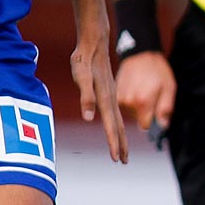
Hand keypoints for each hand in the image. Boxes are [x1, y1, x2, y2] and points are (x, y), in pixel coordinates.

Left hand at [74, 39, 128, 163]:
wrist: (95, 42)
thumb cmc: (85, 58)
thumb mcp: (81, 75)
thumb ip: (85, 96)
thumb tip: (89, 117)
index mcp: (105, 98)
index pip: (111, 126)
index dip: (113, 143)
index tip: (116, 158)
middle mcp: (111, 99)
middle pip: (119, 127)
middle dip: (121, 145)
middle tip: (124, 162)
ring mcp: (111, 95)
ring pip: (118, 121)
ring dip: (120, 137)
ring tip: (122, 151)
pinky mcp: (108, 92)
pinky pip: (115, 114)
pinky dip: (117, 126)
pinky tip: (115, 128)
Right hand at [115, 51, 174, 148]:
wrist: (141, 55)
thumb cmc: (158, 71)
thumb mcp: (169, 88)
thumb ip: (166, 109)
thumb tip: (162, 126)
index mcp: (142, 102)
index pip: (144, 126)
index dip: (152, 122)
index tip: (155, 115)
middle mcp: (128, 102)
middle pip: (136, 120)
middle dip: (144, 113)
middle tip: (151, 97)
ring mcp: (118, 98)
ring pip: (129, 113)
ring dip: (136, 107)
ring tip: (142, 91)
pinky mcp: (113, 94)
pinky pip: (123, 105)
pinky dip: (130, 101)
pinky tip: (135, 89)